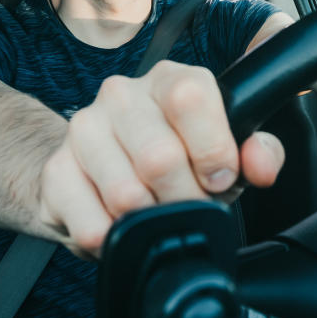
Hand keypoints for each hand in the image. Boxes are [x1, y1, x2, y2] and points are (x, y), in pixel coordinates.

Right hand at [37, 61, 284, 257]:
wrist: (104, 168)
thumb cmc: (179, 156)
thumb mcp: (228, 151)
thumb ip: (259, 152)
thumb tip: (260, 164)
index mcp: (170, 79)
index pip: (189, 97)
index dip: (212, 148)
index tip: (220, 177)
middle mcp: (122, 94)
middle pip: (159, 156)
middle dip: (184, 197)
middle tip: (189, 204)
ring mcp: (83, 129)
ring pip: (125, 194)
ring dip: (151, 219)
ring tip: (157, 212)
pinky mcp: (56, 170)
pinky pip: (92, 223)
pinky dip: (116, 238)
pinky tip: (124, 225)